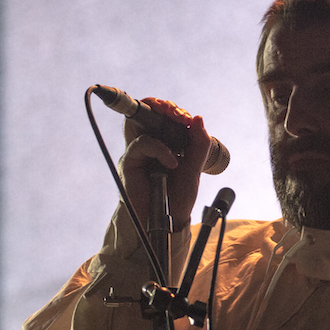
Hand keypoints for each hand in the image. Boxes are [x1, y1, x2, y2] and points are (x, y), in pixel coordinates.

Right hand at [117, 98, 211, 229]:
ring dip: (162, 118)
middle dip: (166, 107)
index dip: (177, 112)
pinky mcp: (130, 161)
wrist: (167, 222)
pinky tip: (173, 163)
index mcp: (166, 144)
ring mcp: (139, 152)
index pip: (167, 118)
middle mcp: (149, 144)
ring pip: (143, 122)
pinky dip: (161, 150)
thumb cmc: (178, 198)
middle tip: (181, 115)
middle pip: (151, 113)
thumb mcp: (194, 169)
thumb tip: (198, 118)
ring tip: (179, 123)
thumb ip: (198, 145)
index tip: (190, 119)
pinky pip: (143, 143)